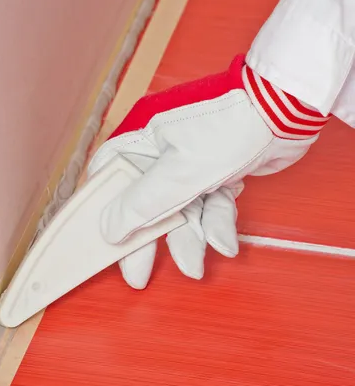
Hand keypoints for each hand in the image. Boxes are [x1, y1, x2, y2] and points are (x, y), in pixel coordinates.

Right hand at [88, 54, 326, 287]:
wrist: (285, 111)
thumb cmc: (231, 125)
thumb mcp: (180, 172)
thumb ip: (143, 203)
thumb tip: (109, 228)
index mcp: (142, 139)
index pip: (109, 178)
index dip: (103, 212)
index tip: (101, 244)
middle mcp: (162, 150)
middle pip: (144, 202)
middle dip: (147, 240)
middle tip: (138, 274)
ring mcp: (191, 161)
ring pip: (181, 209)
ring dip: (190, 237)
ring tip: (196, 266)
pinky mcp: (217, 171)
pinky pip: (210, 204)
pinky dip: (217, 222)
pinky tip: (225, 242)